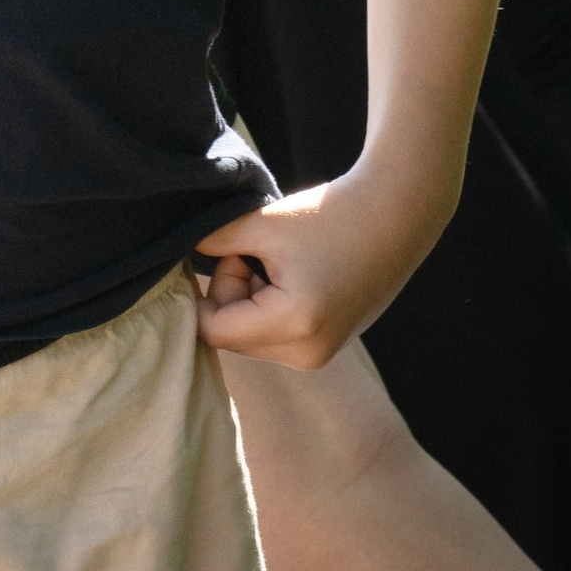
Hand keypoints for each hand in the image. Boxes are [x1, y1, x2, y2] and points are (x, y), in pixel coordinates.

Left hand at [194, 175, 443, 371]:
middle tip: (259, 251)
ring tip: (282, 262)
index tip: (228, 252)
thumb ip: (212, 242)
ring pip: (251, 336)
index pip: (213, 329)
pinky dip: (271, 305)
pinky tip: (298, 275)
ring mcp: (321, 356)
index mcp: (293, 326)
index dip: (206, 290)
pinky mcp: (328, 347)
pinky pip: (276, 334)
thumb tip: (175, 255)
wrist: (395, 214)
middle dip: (233, 292)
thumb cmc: (329, 214)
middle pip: (231, 335)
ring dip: (251, 298)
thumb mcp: (262, 223)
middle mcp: (309, 355)